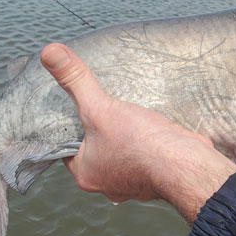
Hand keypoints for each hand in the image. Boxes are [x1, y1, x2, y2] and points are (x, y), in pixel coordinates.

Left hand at [40, 43, 235, 222]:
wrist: (186, 164)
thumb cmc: (140, 144)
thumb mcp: (100, 108)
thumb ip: (76, 81)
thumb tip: (49, 52)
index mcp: (85, 174)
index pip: (67, 147)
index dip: (71, 126)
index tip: (78, 108)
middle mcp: (107, 183)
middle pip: (95, 150)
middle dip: (101, 130)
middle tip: (104, 107)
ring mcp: (134, 182)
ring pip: (122, 153)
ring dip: (125, 137)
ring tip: (127, 114)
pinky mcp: (157, 175)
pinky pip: (146, 156)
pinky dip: (148, 143)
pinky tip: (151, 126)